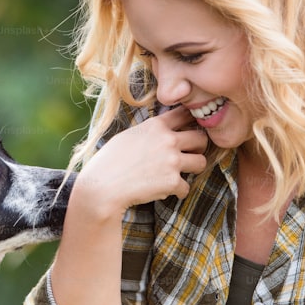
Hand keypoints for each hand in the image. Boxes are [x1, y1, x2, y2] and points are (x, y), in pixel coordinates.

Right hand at [75, 105, 207, 216]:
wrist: (102, 186)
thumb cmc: (108, 162)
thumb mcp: (127, 136)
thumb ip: (148, 132)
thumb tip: (161, 132)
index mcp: (155, 125)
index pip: (184, 114)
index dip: (190, 121)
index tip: (189, 129)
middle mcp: (167, 140)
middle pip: (201, 138)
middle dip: (198, 148)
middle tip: (190, 155)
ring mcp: (172, 161)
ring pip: (201, 162)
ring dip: (193, 169)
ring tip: (179, 173)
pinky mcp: (173, 182)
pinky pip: (187, 186)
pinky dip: (178, 191)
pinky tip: (165, 190)